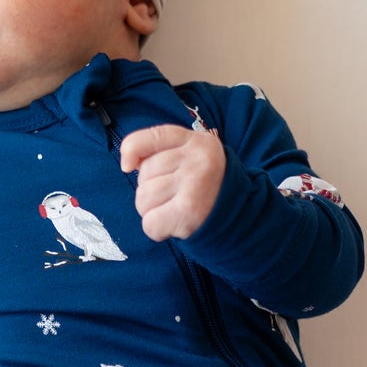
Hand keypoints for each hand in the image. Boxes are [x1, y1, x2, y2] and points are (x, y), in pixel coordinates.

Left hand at [119, 123, 224, 241]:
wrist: (239, 215)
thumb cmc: (204, 186)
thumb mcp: (189, 157)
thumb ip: (159, 152)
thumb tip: (127, 164)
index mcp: (196, 141)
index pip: (152, 137)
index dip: (131, 149)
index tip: (127, 165)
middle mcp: (197, 159)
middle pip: (144, 174)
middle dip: (150, 190)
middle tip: (173, 196)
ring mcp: (194, 184)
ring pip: (144, 199)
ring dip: (152, 211)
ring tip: (174, 210)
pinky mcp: (189, 212)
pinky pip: (150, 223)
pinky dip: (156, 229)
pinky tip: (173, 225)